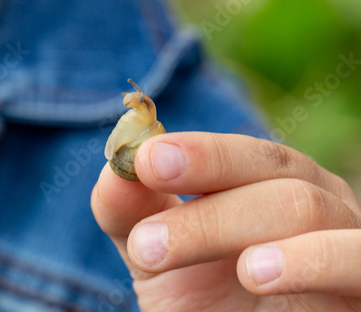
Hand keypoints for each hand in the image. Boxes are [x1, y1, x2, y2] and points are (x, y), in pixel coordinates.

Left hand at [91, 132, 360, 310]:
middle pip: (270, 167)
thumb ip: (134, 214)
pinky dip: (310, 259)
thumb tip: (112, 172)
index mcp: (267, 184)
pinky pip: (355, 258)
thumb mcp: (159, 255)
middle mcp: (314, 200)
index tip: (143, 160)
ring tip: (163, 253)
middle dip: (201, 186)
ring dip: (224, 224)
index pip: (240, 152)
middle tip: (142, 233)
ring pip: (302, 206)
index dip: (195, 151)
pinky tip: (256, 272)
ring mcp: (345, 237)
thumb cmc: (205, 299)